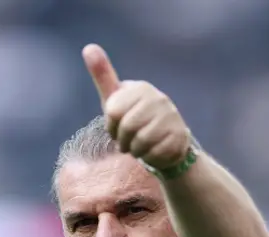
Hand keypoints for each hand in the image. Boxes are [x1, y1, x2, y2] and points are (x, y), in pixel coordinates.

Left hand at [82, 44, 190, 169]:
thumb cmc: (133, 119)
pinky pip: (154, 154)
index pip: (113, 111)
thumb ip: (103, 76)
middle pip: (127, 127)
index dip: (111, 125)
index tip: (118, 126)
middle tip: (128, 140)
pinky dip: (149, 158)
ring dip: (136, 150)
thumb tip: (88, 47)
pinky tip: (153, 152)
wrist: (165, 142)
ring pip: (141, 142)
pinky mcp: (179, 137)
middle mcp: (159, 98)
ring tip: (140, 146)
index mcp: (141, 88)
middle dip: (123, 140)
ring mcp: (171, 117)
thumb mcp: (115, 99)